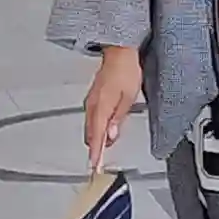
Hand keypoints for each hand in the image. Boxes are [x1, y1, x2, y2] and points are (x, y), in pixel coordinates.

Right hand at [84, 46, 142, 165]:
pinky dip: (95, 126)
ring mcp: (91, 99)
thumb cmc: (126, 71)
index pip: (96, 137)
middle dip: (95, 147)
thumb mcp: (128, 98)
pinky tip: (101, 129)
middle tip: (100, 161)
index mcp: (100, 108)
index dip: (95, 154)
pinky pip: (91, 116)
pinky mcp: (93, 95)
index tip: (94, 166)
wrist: (120, 51)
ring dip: (95, 137)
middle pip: (90, 133)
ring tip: (102, 148)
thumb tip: (111, 136)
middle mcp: (92, 105)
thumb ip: (118, 119)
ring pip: (89, 125)